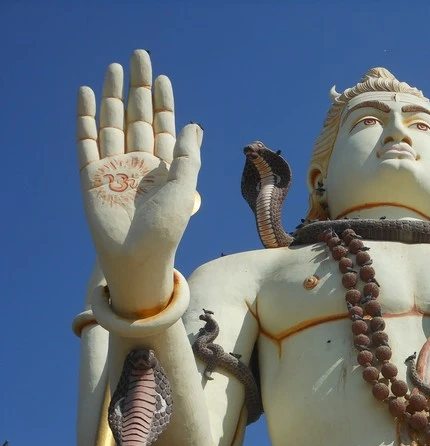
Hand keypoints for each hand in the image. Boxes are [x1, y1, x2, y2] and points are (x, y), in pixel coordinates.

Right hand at [77, 50, 201, 316]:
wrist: (138, 257)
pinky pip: (87, 141)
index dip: (163, 102)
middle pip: (137, 117)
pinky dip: (87, 118)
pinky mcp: (92, 176)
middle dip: (138, 88)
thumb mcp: (184, 188)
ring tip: (115, 68)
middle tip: (140, 57)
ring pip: (112, 124)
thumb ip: (188, 156)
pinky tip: (89, 95)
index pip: (163, 126)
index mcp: (164, 167)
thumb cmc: (166, 229)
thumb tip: (195, 124)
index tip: (162, 77)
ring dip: (113, 97)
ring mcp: (114, 168)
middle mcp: (139, 163)